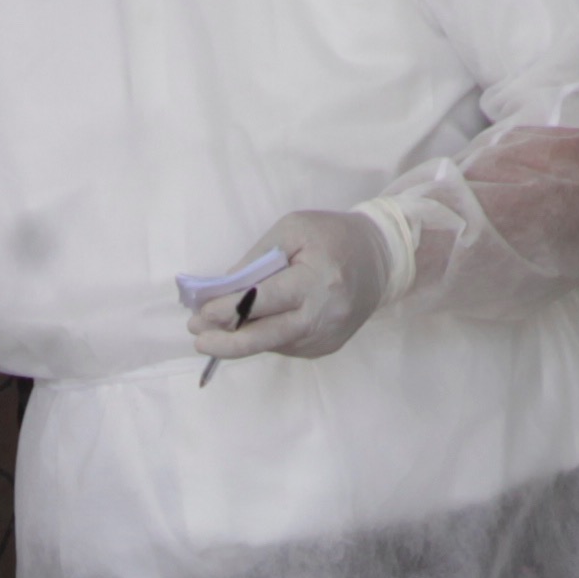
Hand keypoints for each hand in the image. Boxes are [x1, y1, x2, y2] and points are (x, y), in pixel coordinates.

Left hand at [202, 208, 395, 360]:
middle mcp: (323, 315)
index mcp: (316, 280)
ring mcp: (326, 337)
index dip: (227, 310)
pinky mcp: (326, 347)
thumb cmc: (332, 236)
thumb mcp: (292, 230)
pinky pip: (284, 345)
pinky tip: (259, 321)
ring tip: (218, 325)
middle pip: (265, 338)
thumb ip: (256, 260)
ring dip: (242, 337)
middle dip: (226, 342)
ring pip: (271, 344)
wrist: (381, 259)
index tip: (199, 314)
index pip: (262, 301)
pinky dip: (265, 335)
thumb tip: (222, 292)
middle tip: (197, 338)